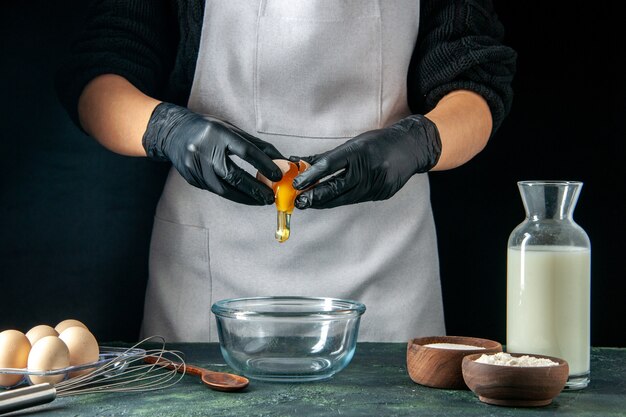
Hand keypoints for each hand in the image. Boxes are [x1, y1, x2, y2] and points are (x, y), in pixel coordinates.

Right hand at [142, 103, 283, 204]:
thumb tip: (280, 160)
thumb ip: (256, 145)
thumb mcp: (231, 130)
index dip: (263, 164)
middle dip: (255, 189)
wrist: (174, 132)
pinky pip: (215, 190)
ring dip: (245, 197)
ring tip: (260, 200)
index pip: (245, 151)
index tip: (277, 175)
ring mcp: (196, 166)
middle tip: (270, 197)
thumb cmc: (208, 130)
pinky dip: (231, 194)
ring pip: (224, 189)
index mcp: (218, 134)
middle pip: (233, 175)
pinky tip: (243, 196)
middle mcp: (205, 150)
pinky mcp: (192, 178)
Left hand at [292, 115, 441, 208]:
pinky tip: (329, 201)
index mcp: (359, 151)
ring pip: (345, 197)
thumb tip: (301, 162)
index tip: (297, 184)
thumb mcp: (353, 143)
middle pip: (336, 187)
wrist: (411, 148)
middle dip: (316, 196)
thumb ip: (328, 156)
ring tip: (309, 203)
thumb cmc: (378, 143)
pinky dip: (341, 200)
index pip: (330, 165)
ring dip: (325, 201)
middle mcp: (368, 168)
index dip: (311, 176)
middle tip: (299, 202)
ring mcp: (376, 183)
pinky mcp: (382, 193)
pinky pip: (356, 199)